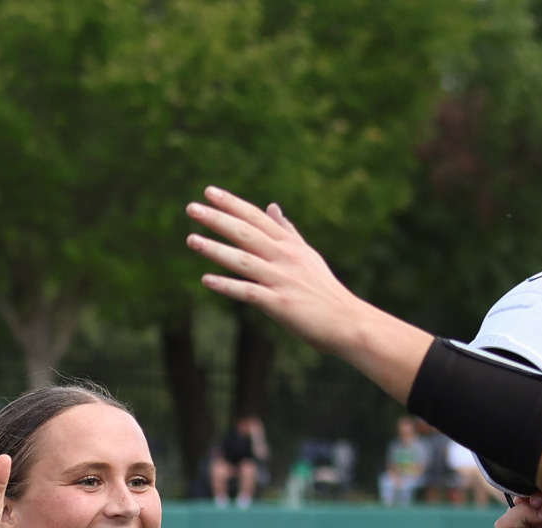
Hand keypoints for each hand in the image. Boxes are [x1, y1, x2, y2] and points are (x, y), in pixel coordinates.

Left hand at [188, 188, 434, 400]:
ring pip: (244, 260)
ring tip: (191, 239)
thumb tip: (273, 207)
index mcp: (291, 246)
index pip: (257, 218)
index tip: (209, 191)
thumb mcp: (308, 256)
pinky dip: (228, 286)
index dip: (232, 204)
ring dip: (216, 249)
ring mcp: (282, 281)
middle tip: (192, 208)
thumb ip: (288, 232)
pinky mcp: (281, 305)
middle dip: (218, 219)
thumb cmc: (326, 292)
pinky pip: (249, 293)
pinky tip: (207, 280)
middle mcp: (285, 258)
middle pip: (246, 233)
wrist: (350, 322)